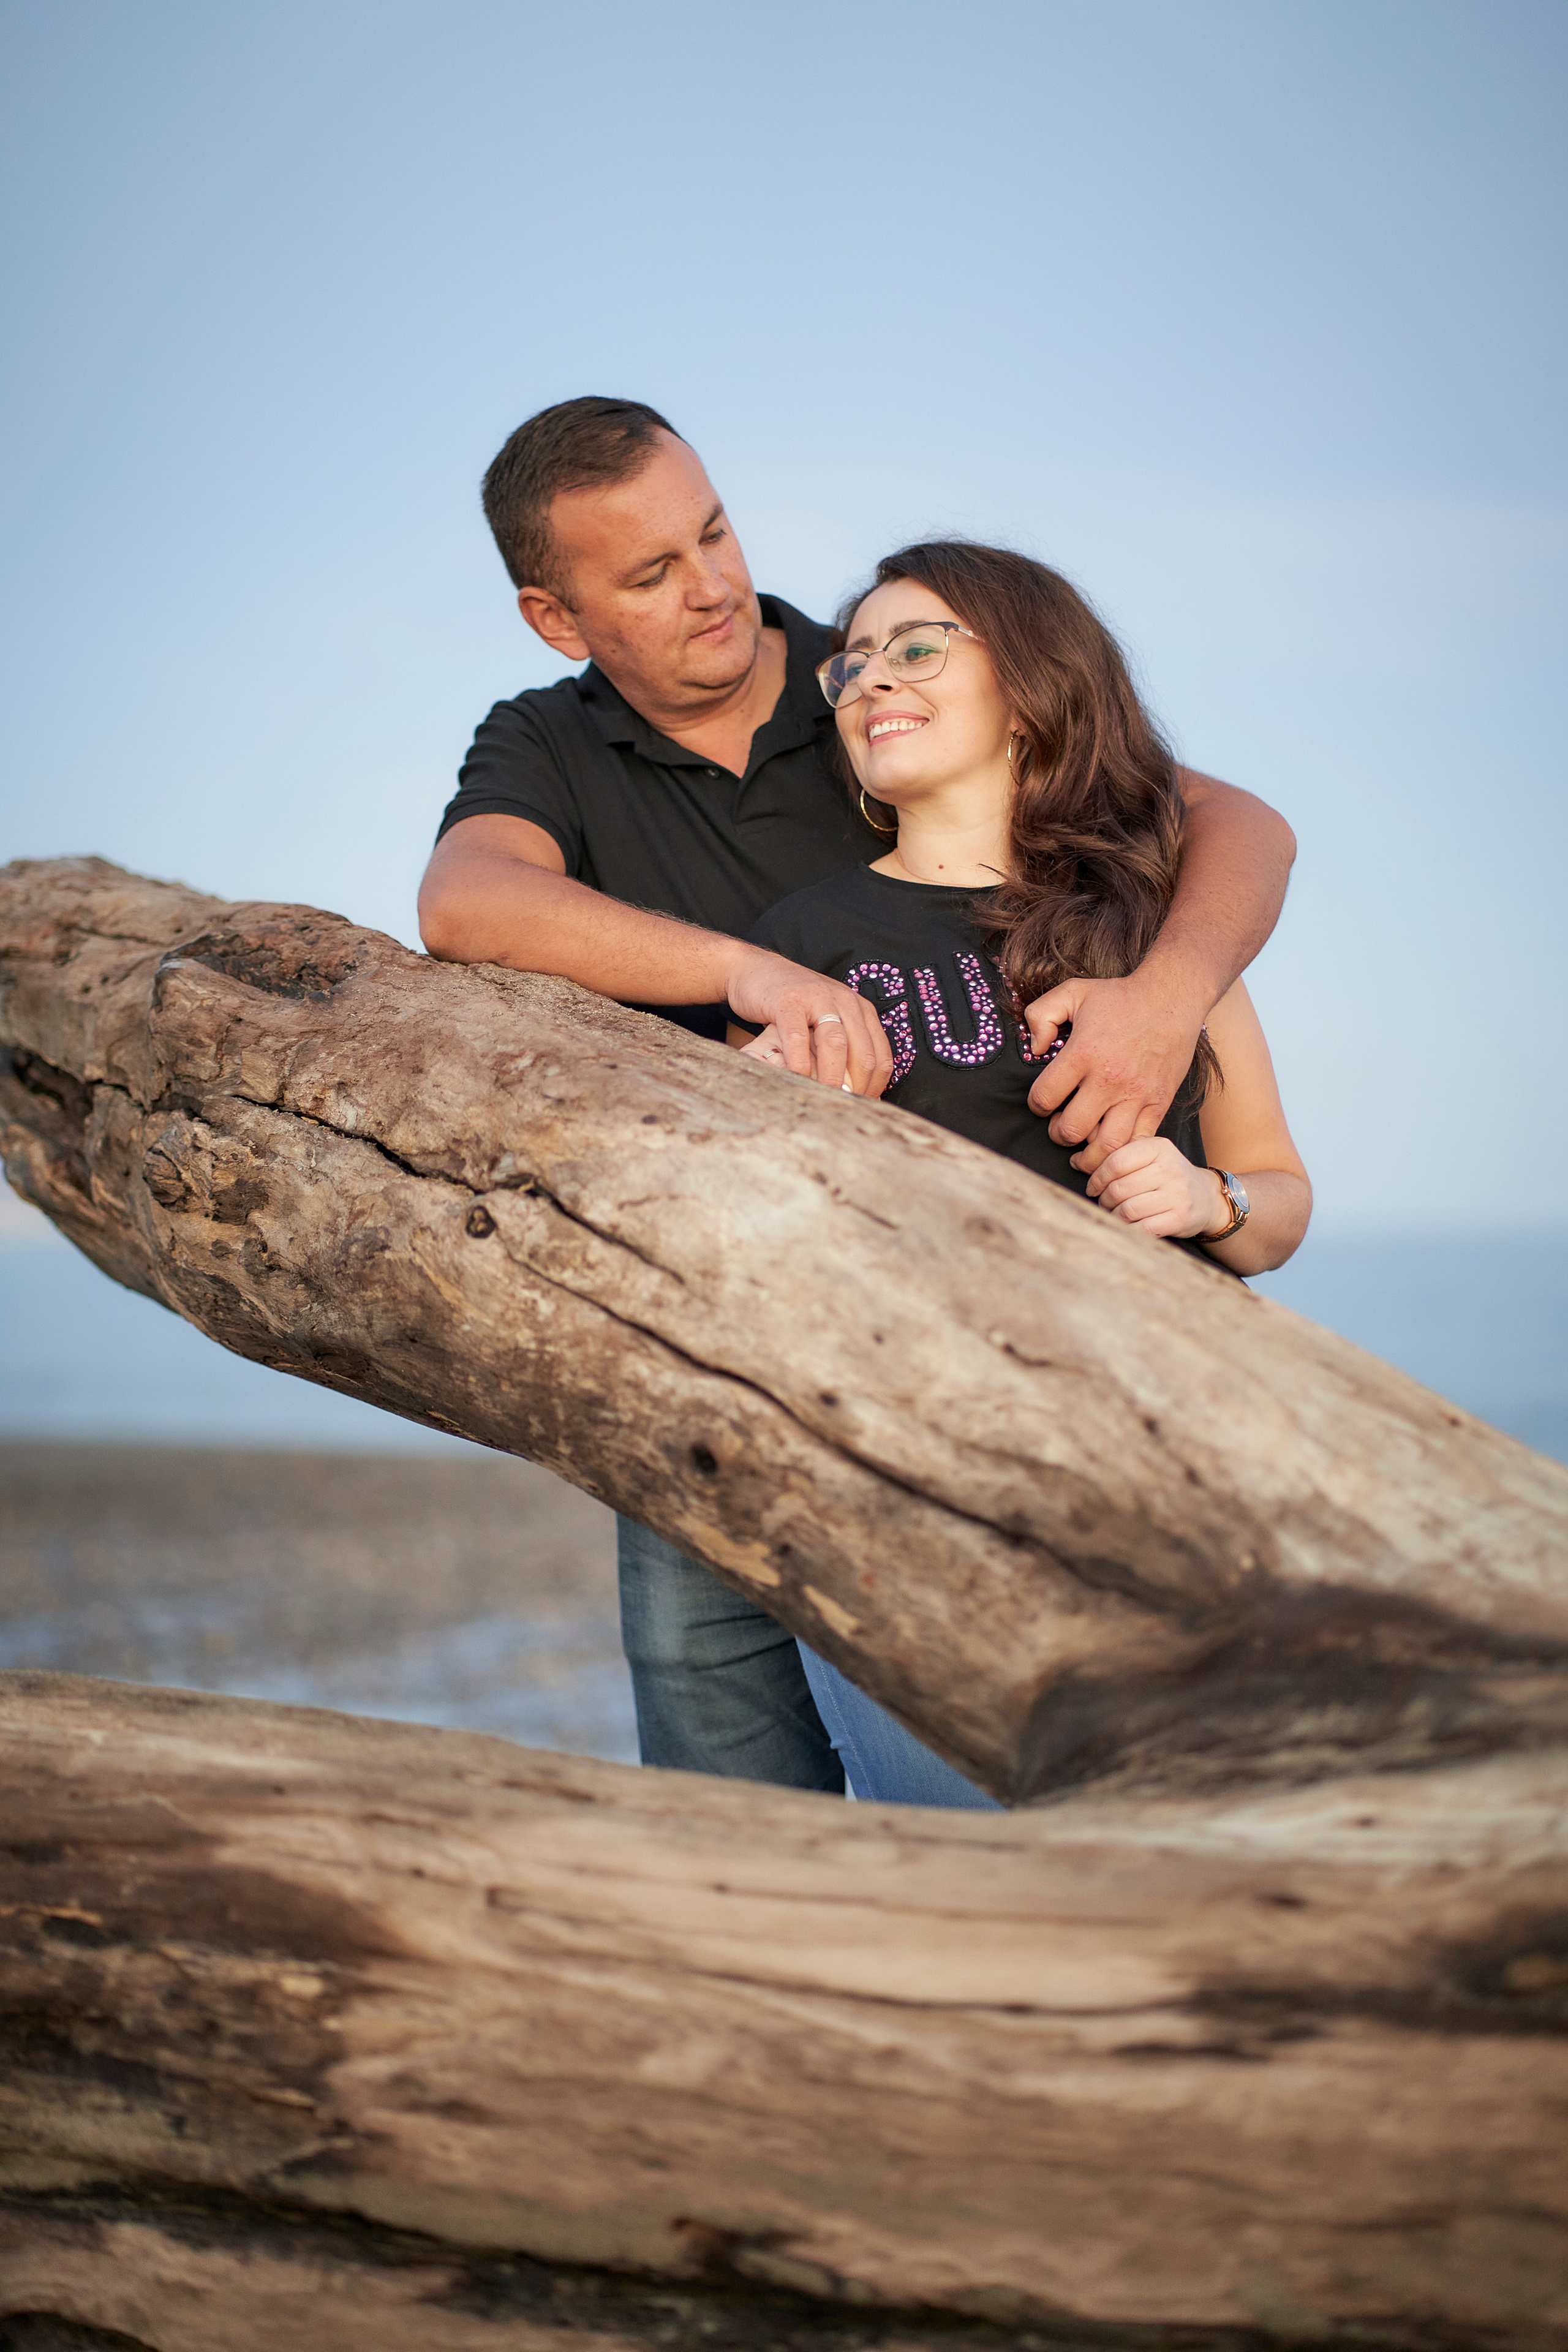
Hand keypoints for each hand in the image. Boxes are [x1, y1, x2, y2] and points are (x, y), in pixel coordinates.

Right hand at [727, 948, 892, 1096]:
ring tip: (825, 1098)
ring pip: (836, 1044)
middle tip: (844, 1110)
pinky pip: (798, 1036)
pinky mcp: (788, 1001)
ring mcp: (817, 999)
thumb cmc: (793, 1005)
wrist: (756, 970)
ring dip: (832, 1077)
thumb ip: (844, 1048)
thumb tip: (858, 1094)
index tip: (861, 1107)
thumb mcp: (827, 1021)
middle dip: (856, 1088)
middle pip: (863, 1053)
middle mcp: (845, 1001)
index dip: (874, 1087)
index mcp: (860, 1009)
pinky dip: (800, 1061)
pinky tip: (797, 1078)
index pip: (880, 1055)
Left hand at [1024, 971, 1205, 1172]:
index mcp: (1083, 1054)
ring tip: (1082, 1147)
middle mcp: (1108, 1079)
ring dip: (1088, 1153)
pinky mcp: (1159, 1103)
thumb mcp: (1072, 992)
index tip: (1043, 1103)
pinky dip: (1122, 1151)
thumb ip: (1040, 1015)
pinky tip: (1111, 1145)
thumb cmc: (1121, 997)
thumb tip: (1033, 1049)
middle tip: (1060, 1126)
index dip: (1036, 1106)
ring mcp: (1136, 1094)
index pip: (1044, 1098)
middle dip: (1058, 1134)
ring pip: (1106, 1145)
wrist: (1172, 998)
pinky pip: (1138, 1142)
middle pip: (1071, 1130)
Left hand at [1084, 1136, 1226, 1239]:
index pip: (1116, 1161)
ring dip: (1114, 1215)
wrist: (1206, 1198)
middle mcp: (1171, 1169)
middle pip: (1119, 1187)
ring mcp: (1177, 1195)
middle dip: (1104, 1199)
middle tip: (1104, 1203)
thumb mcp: (1151, 1157)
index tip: (1093, 1187)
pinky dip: (1128, 1229)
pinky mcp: (1179, 1219)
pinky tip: (1128, 1225)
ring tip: (1115, 1214)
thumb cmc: (1168, 1177)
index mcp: (1160, 1147)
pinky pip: (1141, 1228)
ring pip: (1127, 1209)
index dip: (1097, 1177)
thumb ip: (1121, 1157)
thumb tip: (1077, 1161)